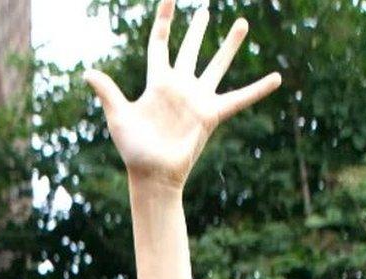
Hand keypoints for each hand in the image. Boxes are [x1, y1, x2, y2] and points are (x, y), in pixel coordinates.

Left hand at [84, 0, 281, 189]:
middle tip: (205, 10)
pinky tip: (277, 78)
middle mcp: (180, 87)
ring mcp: (197, 99)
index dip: (164, 22)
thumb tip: (88, 72)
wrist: (152, 175)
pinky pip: (239, 98)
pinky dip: (258, 89)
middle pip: (190, 50)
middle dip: (197, 30)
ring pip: (216, 65)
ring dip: (229, 45)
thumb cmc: (133, 150)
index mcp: (157, 83)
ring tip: (241, 23)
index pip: (160, 44)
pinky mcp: (211, 115)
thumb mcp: (118, 117)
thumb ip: (107, 92)